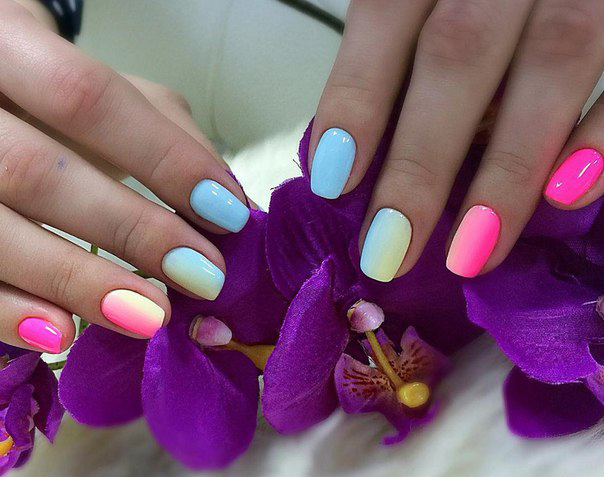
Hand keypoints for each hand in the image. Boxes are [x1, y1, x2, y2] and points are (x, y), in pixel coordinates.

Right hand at [0, 1, 250, 352]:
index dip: (161, 157)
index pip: (85, 97)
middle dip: (131, 229)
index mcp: (7, 48)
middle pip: (36, 172)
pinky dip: (10, 313)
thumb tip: (228, 201)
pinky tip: (64, 334)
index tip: (226, 214)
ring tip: (151, 315)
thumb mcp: (110, 88)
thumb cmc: (53, 92)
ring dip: (78, 281)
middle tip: (201, 274)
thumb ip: (169, 132)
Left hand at [309, 0, 603, 280]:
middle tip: (389, 249)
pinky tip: (566, 196)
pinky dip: (600, 137)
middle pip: (458, 54)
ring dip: (507, 171)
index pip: (384, 16)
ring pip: (551, 63)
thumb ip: (398, 61)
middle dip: (421, 163)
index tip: (332, 184)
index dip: (357, 99)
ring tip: (470, 253)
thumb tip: (351, 158)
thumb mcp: (426, 6)